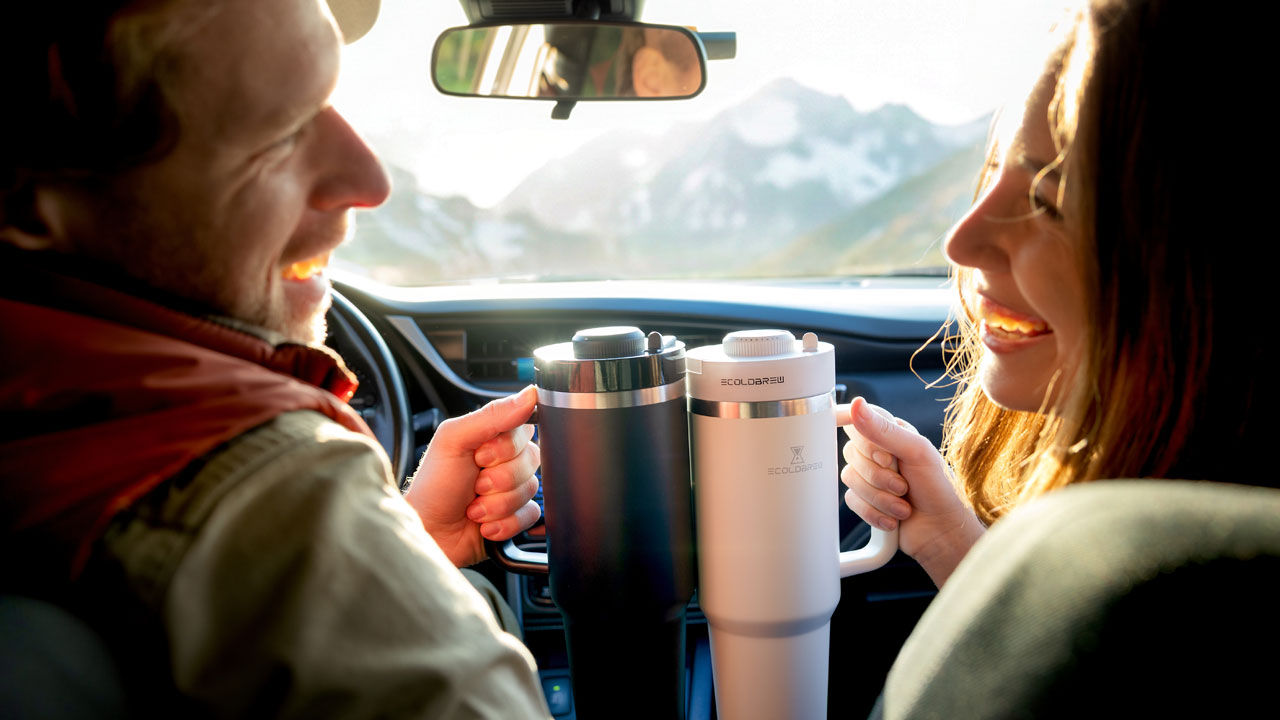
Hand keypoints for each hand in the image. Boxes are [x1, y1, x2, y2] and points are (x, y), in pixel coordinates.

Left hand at [405, 386, 541, 567]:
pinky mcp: (517, 515)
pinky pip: (531, 514)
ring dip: (497, 504)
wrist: (428, 533)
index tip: (480, 455)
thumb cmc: (433, 486)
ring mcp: (512, 488)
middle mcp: (505, 459)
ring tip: (473, 507)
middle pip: (532, 460)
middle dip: (499, 478)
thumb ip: (492, 415)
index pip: (525, 427)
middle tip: (474, 483)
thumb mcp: (454, 440)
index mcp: (491, 435)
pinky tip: (484, 523)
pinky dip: (504, 522)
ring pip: (531, 489)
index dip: (506, 447)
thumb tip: (529, 395)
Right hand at [838, 396, 983, 585]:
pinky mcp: (865, 499)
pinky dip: (874, 513)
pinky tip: (894, 518)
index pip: (857, 421)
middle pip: (851, 453)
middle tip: (904, 485)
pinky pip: (851, 501)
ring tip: (903, 506)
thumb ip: (884, 429)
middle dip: (879, 477)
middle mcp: (878, 452)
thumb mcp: (917, 452)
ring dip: (880, 498)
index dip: (865, 442)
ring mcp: (870, 477)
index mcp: (891, 433)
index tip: (882, 457)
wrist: (944, 533)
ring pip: (850, 479)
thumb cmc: (940, 489)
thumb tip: (857, 405)